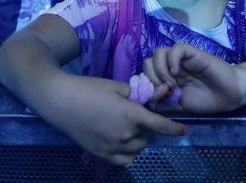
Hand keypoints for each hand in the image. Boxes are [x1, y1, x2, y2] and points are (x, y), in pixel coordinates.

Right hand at [49, 75, 184, 165]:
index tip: (184, 130)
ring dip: (136, 140)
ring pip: (137, 149)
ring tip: (124, 128)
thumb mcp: (117, 86)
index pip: (161, 125)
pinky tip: (121, 142)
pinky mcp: (101, 154)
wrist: (60, 101)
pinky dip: (127, 153)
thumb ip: (139, 93)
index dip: (175, 129)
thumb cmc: (89, 89)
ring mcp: (112, 147)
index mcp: (131, 114)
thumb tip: (158, 94)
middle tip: (132, 115)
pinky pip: (124, 160)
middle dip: (144, 127)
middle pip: (146, 136)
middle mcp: (124, 134)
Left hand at [142, 44, 244, 113]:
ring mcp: (182, 59)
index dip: (147, 84)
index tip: (157, 98)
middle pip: (148, 61)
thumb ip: (165, 104)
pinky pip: (177, 48)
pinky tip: (176, 73)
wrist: (231, 95)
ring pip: (159, 52)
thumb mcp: (181, 106)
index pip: (146, 73)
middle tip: (165, 91)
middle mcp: (172, 66)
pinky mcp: (193, 53)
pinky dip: (172, 59)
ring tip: (172, 84)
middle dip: (152, 77)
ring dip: (160, 70)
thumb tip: (147, 104)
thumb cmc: (208, 100)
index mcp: (167, 77)